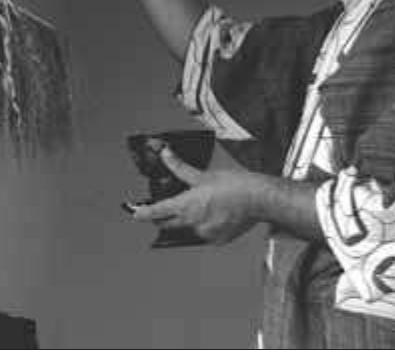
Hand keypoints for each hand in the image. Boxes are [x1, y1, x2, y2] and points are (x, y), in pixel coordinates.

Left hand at [128, 147, 263, 244]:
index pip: (159, 211)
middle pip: (170, 223)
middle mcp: (193, 223)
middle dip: (164, 218)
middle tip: (163, 210)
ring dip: (189, 220)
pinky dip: (207, 225)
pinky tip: (218, 214)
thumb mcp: (203, 174)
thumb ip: (180, 167)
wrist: (260, 200)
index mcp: (187, 206)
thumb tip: (165, 154)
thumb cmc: (234, 185)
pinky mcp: (218, 240)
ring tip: (205, 205)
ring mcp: (206, 234)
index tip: (135, 214)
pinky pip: (206, 234)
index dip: (144, 213)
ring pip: (189, 228)